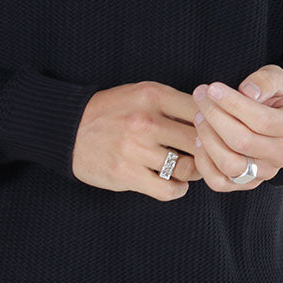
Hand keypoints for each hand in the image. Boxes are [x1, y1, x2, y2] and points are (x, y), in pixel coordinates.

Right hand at [72, 81, 204, 200]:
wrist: (69, 129)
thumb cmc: (112, 111)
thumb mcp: (140, 93)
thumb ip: (172, 103)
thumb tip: (211, 119)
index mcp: (152, 96)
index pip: (201, 111)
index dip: (213, 124)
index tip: (213, 132)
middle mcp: (145, 121)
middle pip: (199, 141)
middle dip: (208, 151)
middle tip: (207, 155)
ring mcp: (136, 149)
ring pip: (188, 168)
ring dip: (194, 172)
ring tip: (190, 169)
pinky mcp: (126, 174)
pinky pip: (168, 190)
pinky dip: (178, 189)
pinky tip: (175, 184)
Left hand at [192, 65, 282, 191]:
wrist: (276, 118)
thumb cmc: (274, 95)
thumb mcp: (276, 78)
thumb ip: (265, 81)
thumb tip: (248, 92)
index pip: (262, 121)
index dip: (233, 104)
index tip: (212, 88)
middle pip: (243, 142)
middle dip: (215, 116)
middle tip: (200, 96)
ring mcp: (265, 172)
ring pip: (230, 165)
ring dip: (208, 138)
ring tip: (199, 115)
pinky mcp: (246, 183)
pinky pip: (218, 182)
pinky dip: (203, 162)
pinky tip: (199, 138)